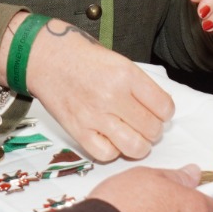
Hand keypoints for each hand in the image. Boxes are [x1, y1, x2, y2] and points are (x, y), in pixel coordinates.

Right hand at [12, 15, 174, 161]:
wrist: (46, 57)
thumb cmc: (82, 57)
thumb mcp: (118, 61)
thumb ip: (139, 85)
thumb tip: (159, 109)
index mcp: (126, 75)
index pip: (164, 106)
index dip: (166, 112)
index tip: (160, 111)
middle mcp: (112, 96)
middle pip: (152, 129)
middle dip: (154, 129)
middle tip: (145, 123)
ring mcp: (94, 116)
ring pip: (135, 147)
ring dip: (139, 144)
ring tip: (133, 135)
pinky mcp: (78, 130)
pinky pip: (106, 154)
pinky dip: (113, 150)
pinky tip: (111, 138)